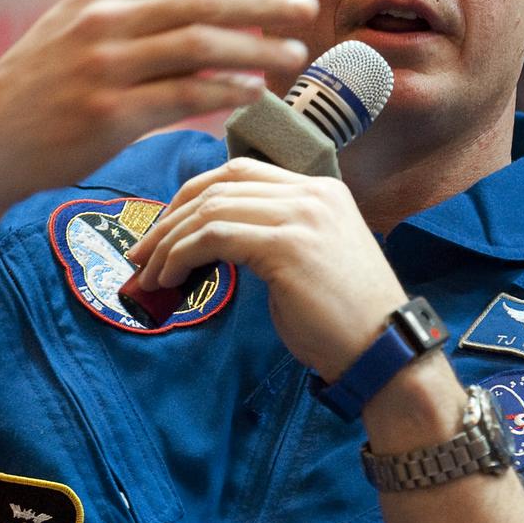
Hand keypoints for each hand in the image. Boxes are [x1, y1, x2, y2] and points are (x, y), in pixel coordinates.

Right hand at [0, 0, 318, 226]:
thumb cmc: (37, 81)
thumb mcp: (73, 15)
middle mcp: (105, 21)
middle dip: (264, 0)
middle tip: (308, 7)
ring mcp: (106, 67)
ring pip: (200, 45)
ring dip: (256, 47)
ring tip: (294, 53)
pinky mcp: (109, 115)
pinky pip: (183, 95)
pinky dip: (225, 90)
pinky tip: (255, 91)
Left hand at [127, 158, 406, 377]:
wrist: (382, 352)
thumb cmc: (343, 321)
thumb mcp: (309, 259)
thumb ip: (271, 237)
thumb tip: (213, 241)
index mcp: (320, 189)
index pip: (239, 171)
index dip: (192, 195)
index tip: (165, 228)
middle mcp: (312, 192)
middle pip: (218, 184)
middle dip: (170, 216)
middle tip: (141, 251)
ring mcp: (301, 214)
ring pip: (210, 209)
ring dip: (169, 241)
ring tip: (149, 273)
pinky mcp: (286, 244)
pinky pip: (214, 236)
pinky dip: (181, 255)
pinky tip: (170, 278)